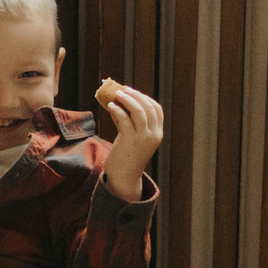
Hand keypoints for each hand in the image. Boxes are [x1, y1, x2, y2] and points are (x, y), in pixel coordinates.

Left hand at [98, 82, 164, 200]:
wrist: (123, 177)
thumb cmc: (126, 156)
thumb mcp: (131, 137)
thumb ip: (128, 121)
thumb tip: (117, 103)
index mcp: (157, 134)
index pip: (157, 109)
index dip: (145, 98)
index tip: (133, 92)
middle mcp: (153, 135)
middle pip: (148, 107)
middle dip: (135, 95)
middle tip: (122, 90)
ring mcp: (143, 138)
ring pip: (138, 111)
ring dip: (127, 99)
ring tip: (116, 94)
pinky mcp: (130, 141)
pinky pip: (124, 119)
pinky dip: (117, 109)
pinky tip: (110, 106)